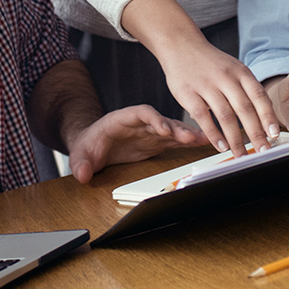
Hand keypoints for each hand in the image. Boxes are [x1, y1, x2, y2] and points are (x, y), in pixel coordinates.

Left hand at [64, 105, 205, 182]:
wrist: (92, 146)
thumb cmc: (88, 145)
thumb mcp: (80, 154)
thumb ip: (81, 163)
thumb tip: (82, 175)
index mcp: (123, 118)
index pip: (142, 113)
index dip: (155, 119)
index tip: (165, 129)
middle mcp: (141, 123)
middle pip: (162, 121)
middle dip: (177, 129)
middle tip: (193, 137)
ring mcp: (150, 132)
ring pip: (173, 130)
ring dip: (188, 135)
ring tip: (208, 140)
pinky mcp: (157, 142)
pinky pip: (175, 141)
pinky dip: (189, 143)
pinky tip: (205, 144)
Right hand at [155, 31, 280, 156]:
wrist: (181, 44)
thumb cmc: (210, 62)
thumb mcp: (233, 69)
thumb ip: (247, 90)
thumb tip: (264, 119)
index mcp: (240, 72)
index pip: (259, 96)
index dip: (268, 117)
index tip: (274, 135)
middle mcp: (226, 77)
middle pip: (245, 109)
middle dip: (256, 133)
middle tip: (263, 151)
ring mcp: (207, 85)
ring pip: (225, 116)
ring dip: (235, 139)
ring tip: (241, 154)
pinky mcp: (189, 93)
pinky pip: (203, 117)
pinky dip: (213, 134)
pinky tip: (220, 146)